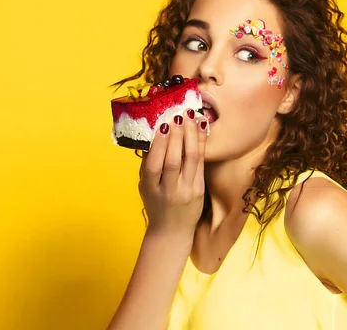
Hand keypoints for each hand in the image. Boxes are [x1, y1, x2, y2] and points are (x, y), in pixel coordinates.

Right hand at [138, 109, 207, 237]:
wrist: (172, 231)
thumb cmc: (156, 204)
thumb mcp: (145, 187)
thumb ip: (148, 165)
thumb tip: (153, 135)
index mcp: (151, 189)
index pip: (155, 165)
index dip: (159, 144)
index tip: (162, 125)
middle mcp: (169, 191)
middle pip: (174, 161)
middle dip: (176, 136)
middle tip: (178, 116)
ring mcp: (187, 191)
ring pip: (191, 160)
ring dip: (191, 135)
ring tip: (191, 117)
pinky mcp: (200, 190)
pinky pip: (201, 163)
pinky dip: (202, 143)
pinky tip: (202, 128)